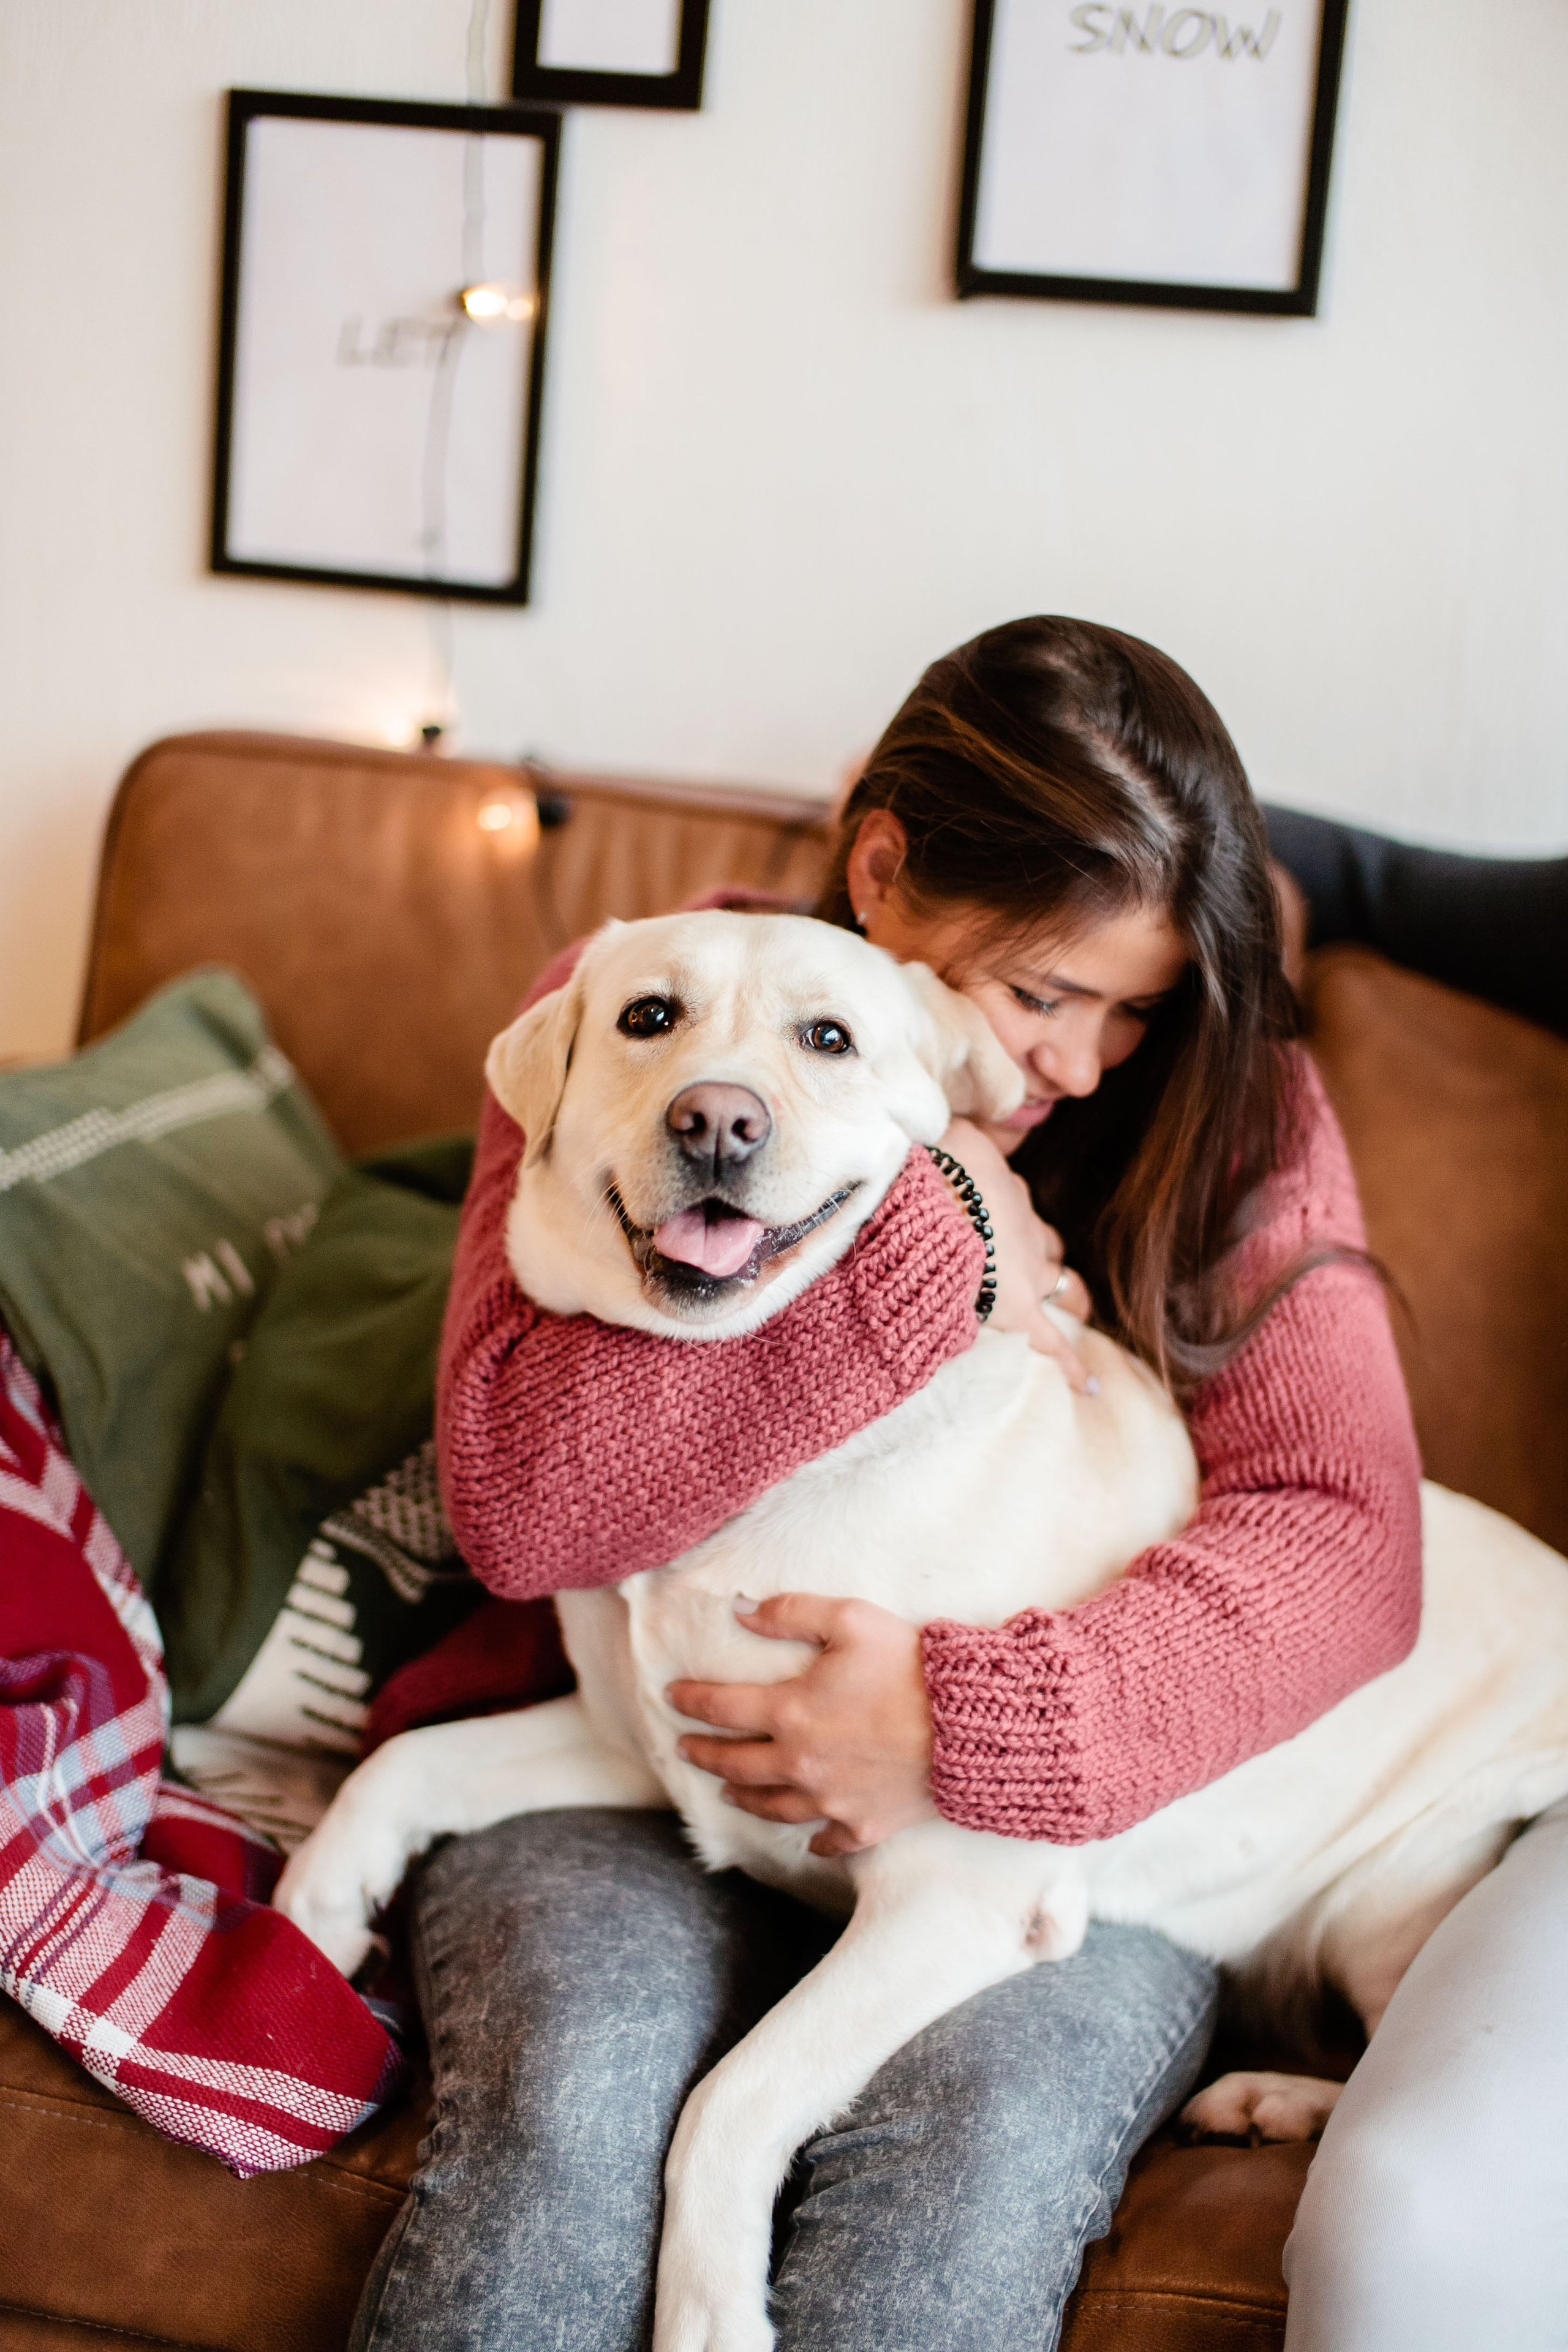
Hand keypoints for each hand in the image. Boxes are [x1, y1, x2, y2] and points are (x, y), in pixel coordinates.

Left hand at [668, 1595, 935, 1857]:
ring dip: (744, 1798)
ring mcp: (830, 1801)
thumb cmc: (909, 1665)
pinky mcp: (863, 1825)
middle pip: (735, 1765)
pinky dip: (813, 1841)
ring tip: (728, 1794)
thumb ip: (791, 1612)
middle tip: (685, 1749)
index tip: (672, 1696)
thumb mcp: (850, 1619)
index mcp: (791, 1712)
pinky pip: (827, 1841)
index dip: (692, 1701)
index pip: (722, 1708)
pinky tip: (808, 1841)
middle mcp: (800, 1763)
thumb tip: (742, 1611)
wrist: (966, 1725)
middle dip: (704, 1755)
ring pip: (772, 1807)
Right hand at [940, 1120, 1094, 1390]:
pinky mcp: (1021, 1308)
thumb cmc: (936, 1165)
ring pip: (1059, 1284)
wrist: (937, 1198)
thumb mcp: (946, 1138)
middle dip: (1047, 1256)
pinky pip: (1052, 1342)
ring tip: (1073, 1310)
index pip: (1018, 1208)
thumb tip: (937, 1131)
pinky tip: (1090, 1386)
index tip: (1000, 1222)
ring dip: (1064, 1295)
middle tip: (1042, 1268)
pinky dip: (1072, 1365)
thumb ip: (948, 1141)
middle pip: (1047, 1244)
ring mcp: (1028, 1269)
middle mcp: (1025, 1229)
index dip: (1013, 1220)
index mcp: (1005, 1192)